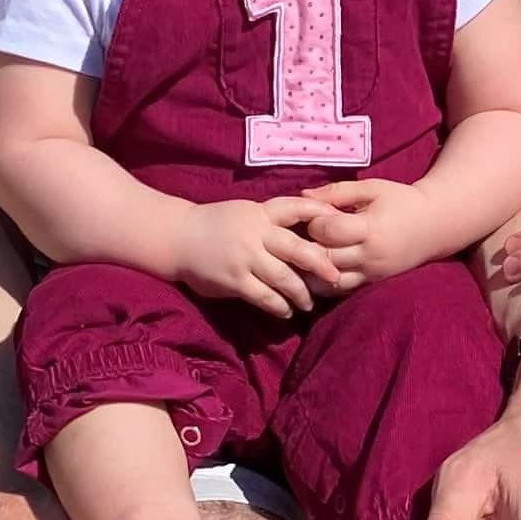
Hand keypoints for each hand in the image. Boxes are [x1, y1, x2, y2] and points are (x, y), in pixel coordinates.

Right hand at [174, 193, 353, 317]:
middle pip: (299, 248)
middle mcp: (256, 233)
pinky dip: (280, 306)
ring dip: (301, 293)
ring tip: (309, 303)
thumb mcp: (245, 213)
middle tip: (336, 278)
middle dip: (322, 264)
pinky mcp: (235, 280)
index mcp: (261, 213)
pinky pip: (265, 297)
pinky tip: (286, 311)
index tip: (342, 223)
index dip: (321, 213)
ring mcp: (245, 257)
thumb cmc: (215, 224)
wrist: (178, 237)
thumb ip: (271, 221)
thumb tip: (309, 232)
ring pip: (285, 278)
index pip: (297, 208)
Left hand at [296, 178, 438, 281]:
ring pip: (329, 280)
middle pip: (325, 258)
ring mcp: (372, 273)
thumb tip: (303, 194)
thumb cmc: (402, 201)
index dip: (314, 222)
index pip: (329, 231)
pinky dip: (324, 282)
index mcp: (371, 228)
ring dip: (312, 270)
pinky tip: (315, 270)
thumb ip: (338, 191)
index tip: (313, 214)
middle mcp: (370, 255)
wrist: (435, 225)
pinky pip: (341, 289)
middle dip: (308, 246)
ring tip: (303, 256)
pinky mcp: (372, 282)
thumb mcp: (372, 188)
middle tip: (300, 236)